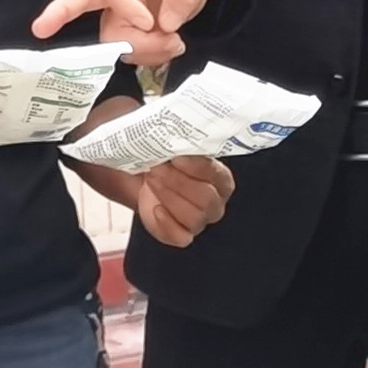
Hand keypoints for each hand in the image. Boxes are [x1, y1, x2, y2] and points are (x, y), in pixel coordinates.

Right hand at [34, 0, 231, 66]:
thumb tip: (166, 23)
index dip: (122, 5)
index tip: (149, 23)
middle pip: (83, 0)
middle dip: (65, 15)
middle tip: (64, 33)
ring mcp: (125, 8)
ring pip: (112, 37)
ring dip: (143, 49)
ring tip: (176, 44)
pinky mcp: (134, 28)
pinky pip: (130, 50)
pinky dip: (151, 55)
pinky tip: (171, 47)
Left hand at [82, 149, 233, 247]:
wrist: (147, 176)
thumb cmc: (165, 159)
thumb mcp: (172, 145)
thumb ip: (178, 140)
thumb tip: (170, 130)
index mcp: (221, 178)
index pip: (216, 174)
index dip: (196, 167)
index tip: (175, 157)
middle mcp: (216, 201)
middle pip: (206, 199)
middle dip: (178, 183)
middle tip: (156, 168)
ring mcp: (201, 221)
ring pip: (193, 217)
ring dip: (168, 197)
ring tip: (152, 180)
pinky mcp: (183, 235)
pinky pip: (180, 237)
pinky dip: (166, 223)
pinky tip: (155, 208)